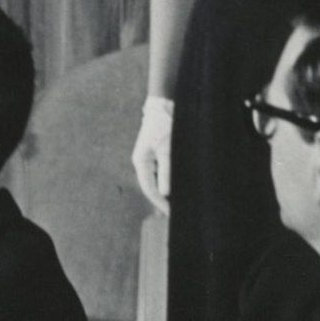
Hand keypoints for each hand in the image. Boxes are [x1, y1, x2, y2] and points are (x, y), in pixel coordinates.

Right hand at [132, 96, 173, 214]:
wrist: (163, 106)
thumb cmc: (163, 126)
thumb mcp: (167, 149)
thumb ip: (166, 172)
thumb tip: (165, 193)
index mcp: (141, 162)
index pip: (149, 189)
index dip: (159, 203)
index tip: (171, 214)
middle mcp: (143, 162)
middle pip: (151, 187)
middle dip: (162, 200)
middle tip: (176, 212)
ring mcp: (149, 158)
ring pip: (157, 180)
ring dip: (166, 191)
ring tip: (178, 202)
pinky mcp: (157, 154)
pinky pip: (161, 172)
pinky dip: (168, 180)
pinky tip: (176, 186)